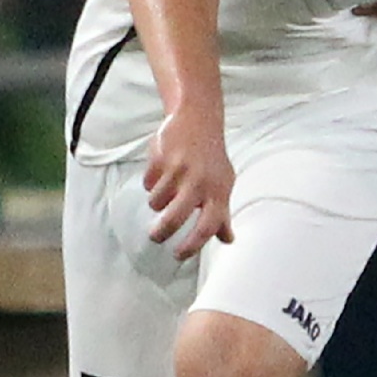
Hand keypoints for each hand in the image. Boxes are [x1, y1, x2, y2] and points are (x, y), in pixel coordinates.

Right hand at [143, 109, 235, 260]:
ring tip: (166, 189)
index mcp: (218, 192)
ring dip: (157, 201)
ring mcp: (179, 170)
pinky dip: (150, 181)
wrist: (198, 121)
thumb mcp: (223, 184)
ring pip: (156, 202)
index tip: (178, 255)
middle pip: (174, 219)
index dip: (192, 246)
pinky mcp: (161, 159)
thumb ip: (222, 214)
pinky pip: (147, 183)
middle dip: (161, 232)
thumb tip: (228, 240)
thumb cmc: (212, 159)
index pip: (207, 227)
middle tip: (156, 236)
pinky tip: (161, 170)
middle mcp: (200, 183)